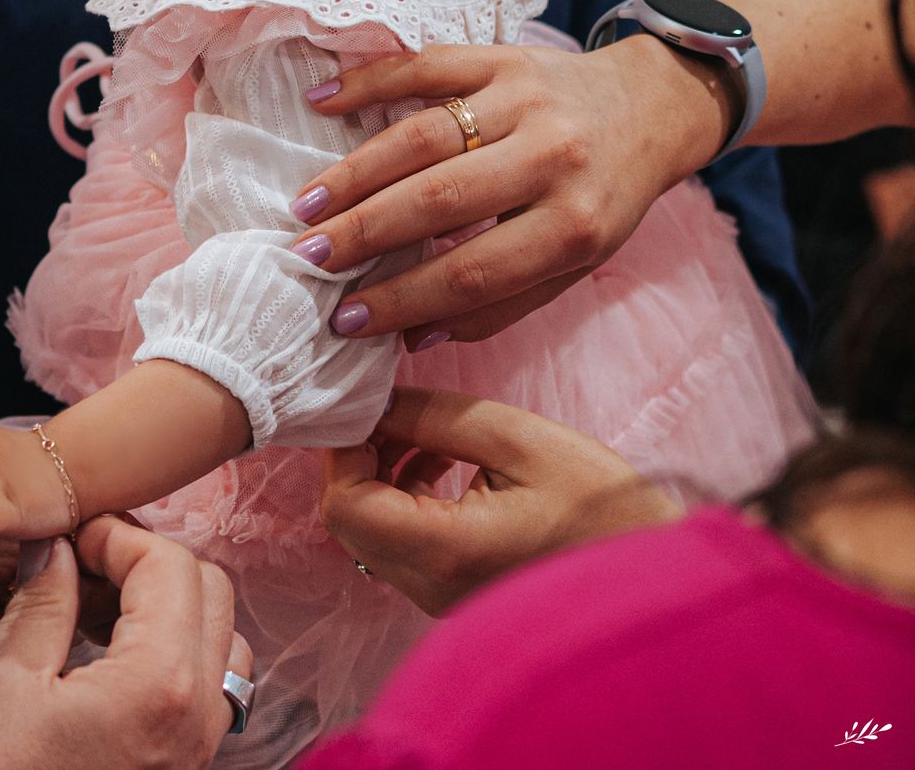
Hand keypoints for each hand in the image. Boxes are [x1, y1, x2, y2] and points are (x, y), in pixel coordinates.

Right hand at [0, 519, 251, 769]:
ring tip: (102, 603)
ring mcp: (201, 742)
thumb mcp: (5, 686)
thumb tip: (56, 543)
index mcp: (160, 684)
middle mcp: (200, 712)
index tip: (73, 535)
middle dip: (152, 562)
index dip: (119, 537)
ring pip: (222, 634)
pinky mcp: (189, 762)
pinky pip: (213, 682)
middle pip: (210, 590)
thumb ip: (44, 600)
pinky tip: (118, 650)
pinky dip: (178, 646)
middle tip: (87, 559)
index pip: (170, 567)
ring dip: (173, 603)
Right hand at [291, 36, 737, 349]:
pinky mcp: (504, 56)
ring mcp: (527, 99)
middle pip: (439, 200)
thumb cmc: (599, 202)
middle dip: (364, 235)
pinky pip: (426, 66)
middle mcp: (554, 157)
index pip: (470, 273)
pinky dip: (369, 82)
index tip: (346, 320)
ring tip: (305, 206)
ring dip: (356, 172)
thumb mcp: (570, 267)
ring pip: (423, 135)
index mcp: (574, 225)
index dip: (401, 300)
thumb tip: (413, 339)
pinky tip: (320, 103)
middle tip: (307, 260)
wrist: (647, 111)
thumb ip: (497, 306)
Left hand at [320, 387, 681, 615]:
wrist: (654, 574)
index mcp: (446, 549)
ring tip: (427, 433)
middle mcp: (430, 585)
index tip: (370, 406)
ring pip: (368, 531)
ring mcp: (437, 597)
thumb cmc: (604, 506)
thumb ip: (436, 416)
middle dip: (360, 457)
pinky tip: (442, 464)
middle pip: (348, 520)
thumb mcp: (519, 438)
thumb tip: (376, 400)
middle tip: (396, 411)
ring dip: (381, 475)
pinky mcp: (449, 592)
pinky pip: (397, 543)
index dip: (345, 448)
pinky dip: (402, 498)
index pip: (345, 503)